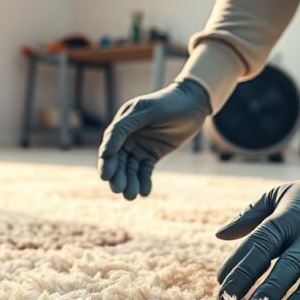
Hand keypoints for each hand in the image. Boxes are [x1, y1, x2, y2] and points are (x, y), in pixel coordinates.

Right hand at [98, 79, 210, 199]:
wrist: (193, 105)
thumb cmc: (168, 103)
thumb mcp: (146, 112)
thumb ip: (124, 128)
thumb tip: (105, 151)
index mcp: (122, 123)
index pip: (110, 145)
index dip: (107, 161)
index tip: (106, 175)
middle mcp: (127, 136)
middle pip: (118, 160)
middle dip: (117, 175)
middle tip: (118, 189)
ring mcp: (139, 146)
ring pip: (131, 168)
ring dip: (130, 182)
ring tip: (131, 196)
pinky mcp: (151, 155)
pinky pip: (145, 171)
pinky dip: (144, 181)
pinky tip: (145, 192)